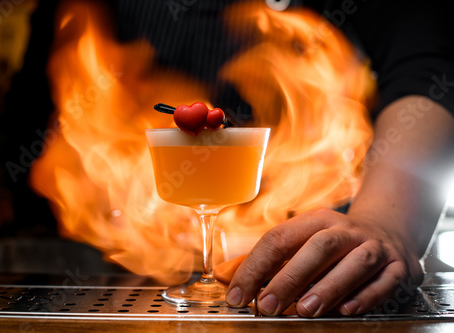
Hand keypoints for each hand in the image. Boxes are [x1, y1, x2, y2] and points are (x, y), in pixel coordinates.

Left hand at [219, 208, 423, 316]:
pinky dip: (365, 295)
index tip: (237, 294)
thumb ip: (266, 260)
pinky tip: (346, 309)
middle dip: (290, 277)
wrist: (389, 230)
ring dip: (328, 286)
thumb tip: (225, 276)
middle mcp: (345, 230)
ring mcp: (374, 246)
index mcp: (315, 221)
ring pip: (354, 262)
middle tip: (268, 305)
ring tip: (305, 310)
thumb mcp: (301, 241)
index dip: (255, 266)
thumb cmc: (334, 243)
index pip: (279, 238)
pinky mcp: (398, 266)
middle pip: (317, 247)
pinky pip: (384, 281)